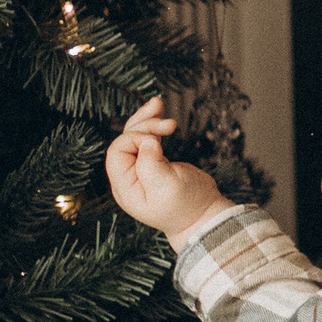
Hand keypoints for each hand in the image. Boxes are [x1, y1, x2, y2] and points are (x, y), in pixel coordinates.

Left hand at [105, 96, 226, 246]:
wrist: (204, 217)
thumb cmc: (187, 206)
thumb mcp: (168, 186)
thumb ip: (151, 164)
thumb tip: (147, 141)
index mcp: (125, 186)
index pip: (117, 150)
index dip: (136, 138)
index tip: (159, 142)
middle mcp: (128, 178)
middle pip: (126, 140)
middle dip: (145, 125)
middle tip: (170, 124)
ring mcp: (140, 171)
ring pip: (136, 136)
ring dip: (148, 120)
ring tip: (160, 103)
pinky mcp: (153, 164)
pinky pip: (147, 140)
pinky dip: (154, 127)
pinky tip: (162, 117)